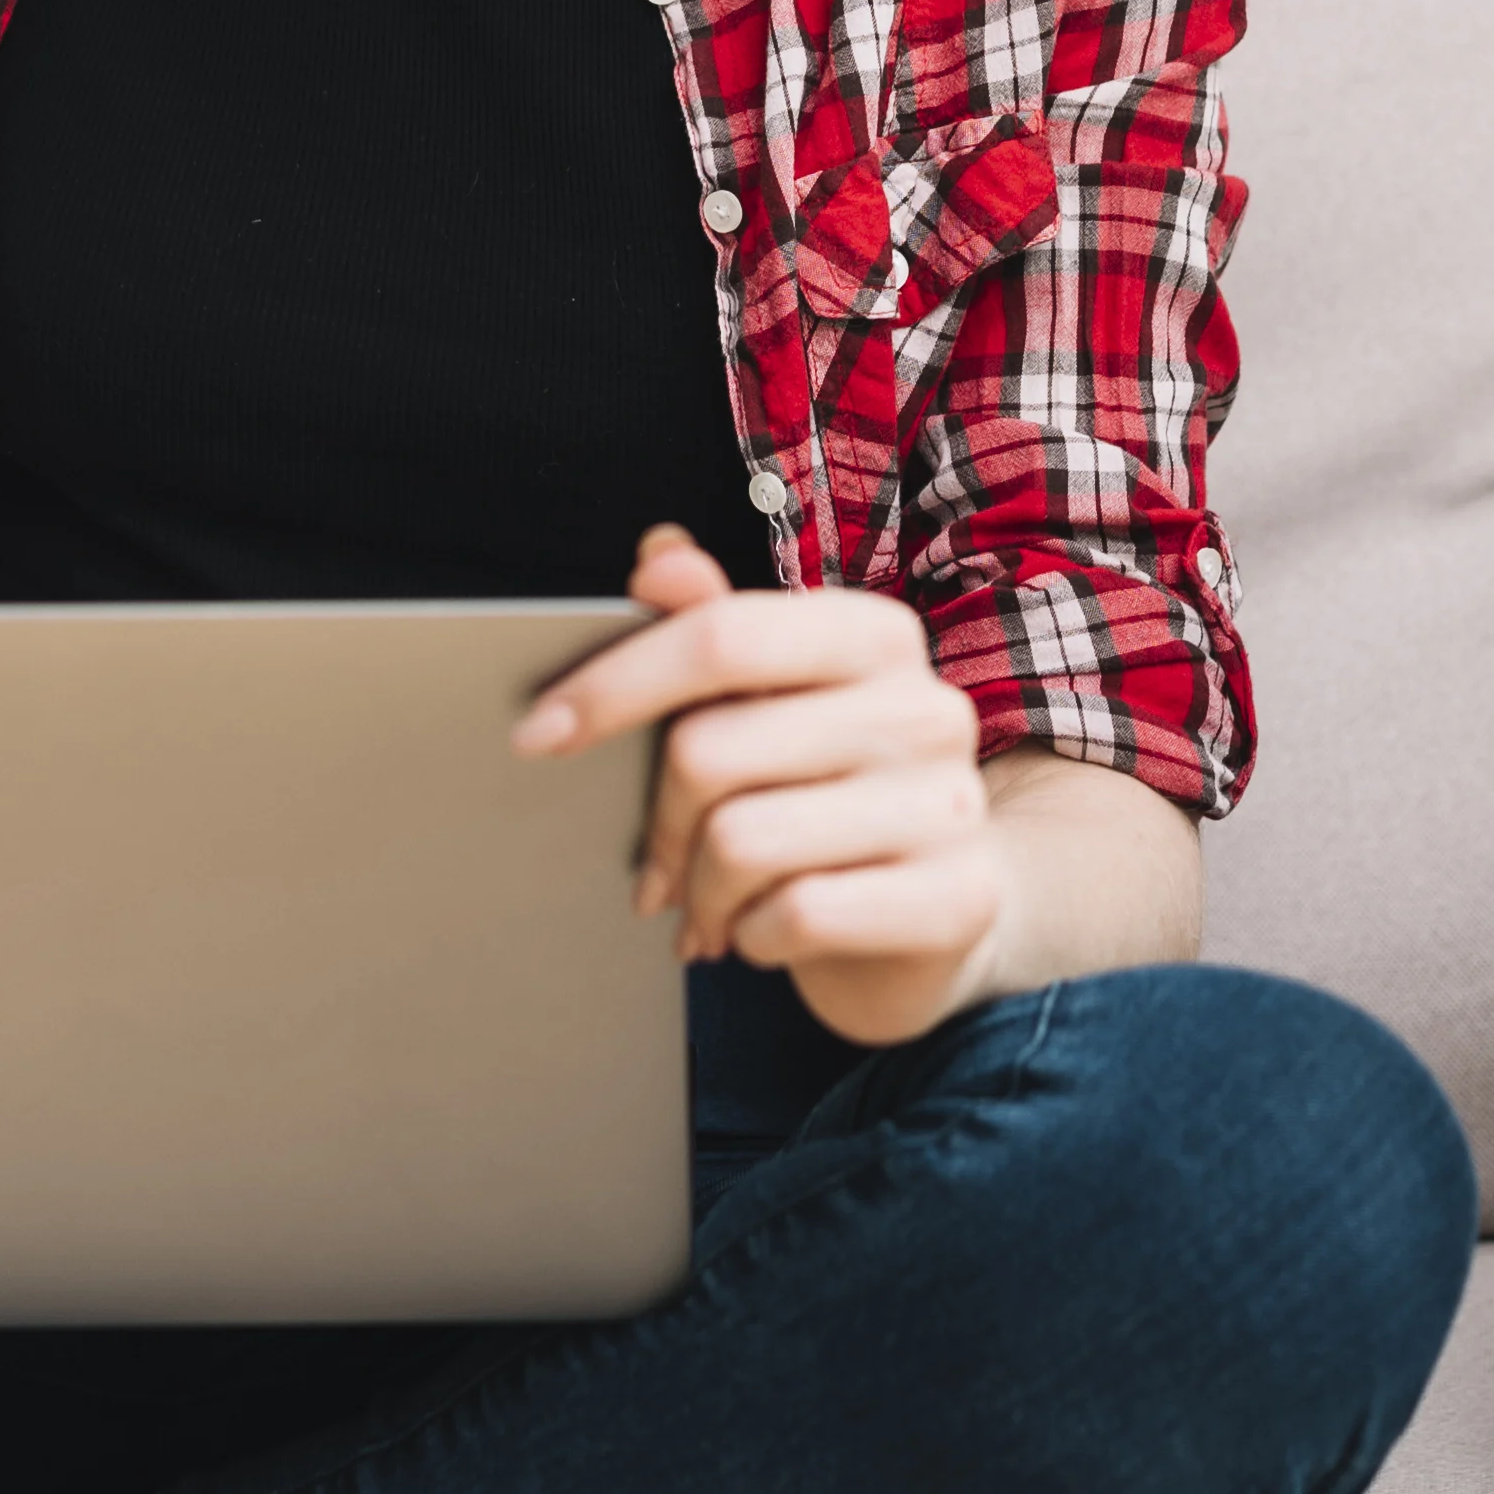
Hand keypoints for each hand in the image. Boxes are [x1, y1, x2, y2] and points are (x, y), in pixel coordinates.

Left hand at [512, 524, 1001, 1045]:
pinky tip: (765, 933)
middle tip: (656, 866)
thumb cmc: (833, 793)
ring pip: (741, 843)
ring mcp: (948, 805)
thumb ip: (717, 629)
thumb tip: (658, 556)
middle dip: (659, 824)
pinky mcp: (957, 898)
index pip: (721, 636)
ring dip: (702, 893)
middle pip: (709, 751)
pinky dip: (754, 938)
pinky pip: (795, 915)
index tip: (536, 734)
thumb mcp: (779, 706)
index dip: (614, 684)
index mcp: (875, 634)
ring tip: (710, 909)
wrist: (946, 911)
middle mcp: (924, 707)